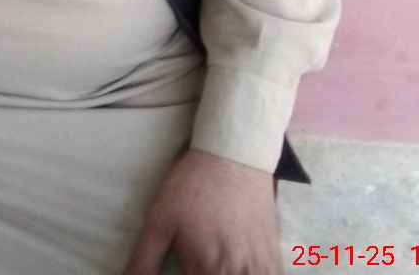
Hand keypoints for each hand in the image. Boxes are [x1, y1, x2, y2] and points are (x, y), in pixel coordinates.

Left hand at [121, 148, 279, 274]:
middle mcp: (236, 274)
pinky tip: (239, 267)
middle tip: (197, 264)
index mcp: (206, 269)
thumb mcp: (160, 219)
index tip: (186, 270)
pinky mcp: (274, 257)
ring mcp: (260, 267)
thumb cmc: (193, 186)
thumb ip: (144, 260)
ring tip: (216, 265)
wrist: (234, 155)